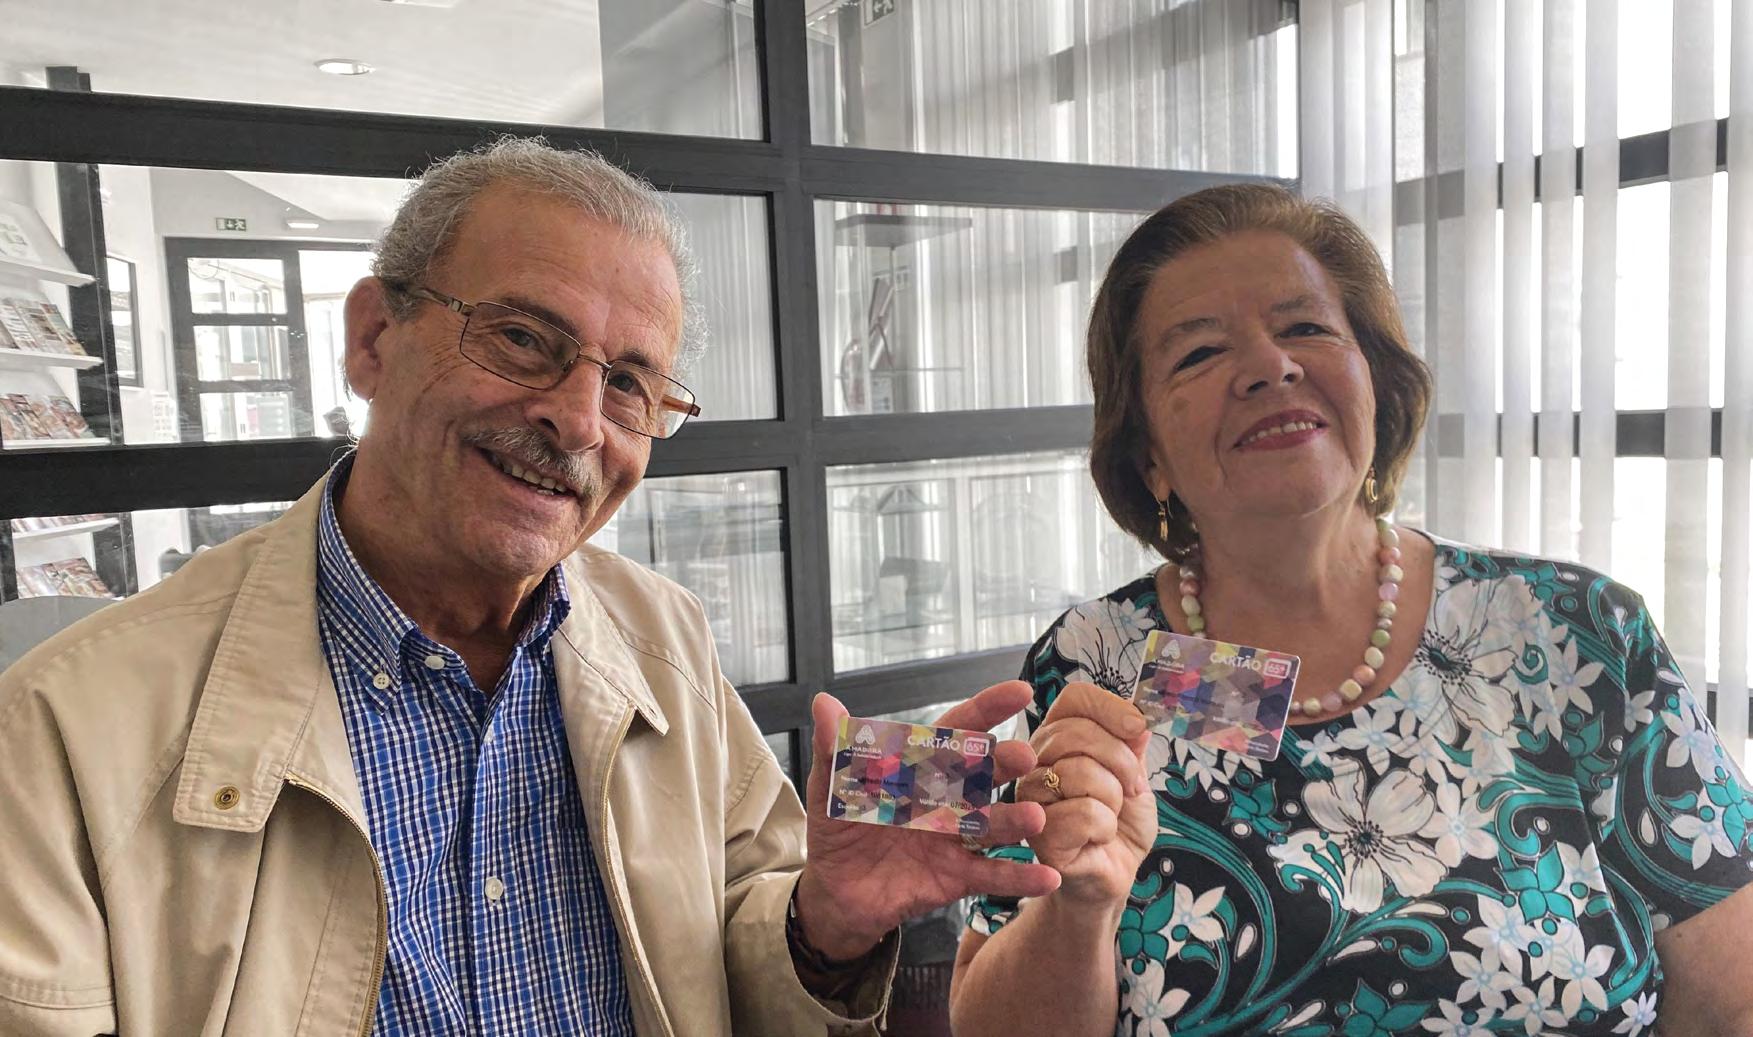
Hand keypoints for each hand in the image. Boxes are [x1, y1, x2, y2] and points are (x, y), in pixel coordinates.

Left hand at [793, 683, 1061, 960]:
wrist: (835, 892)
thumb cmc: (838, 830)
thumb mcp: (830, 789)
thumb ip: (834, 749)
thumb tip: (824, 702)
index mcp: (919, 767)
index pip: (955, 731)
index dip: (985, 710)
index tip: (1020, 692)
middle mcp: (945, 797)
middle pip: (979, 775)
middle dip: (1003, 764)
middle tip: (1025, 758)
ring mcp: (954, 837)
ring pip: (990, 825)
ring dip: (1015, 820)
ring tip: (1036, 817)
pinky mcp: (955, 877)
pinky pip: (990, 876)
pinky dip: (1019, 878)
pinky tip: (1049, 877)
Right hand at [1019, 682, 1154, 906]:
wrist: (1113, 875)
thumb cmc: (1119, 824)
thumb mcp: (1135, 778)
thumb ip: (1131, 746)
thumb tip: (1136, 718)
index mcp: (1057, 739)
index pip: (1074, 699)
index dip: (1107, 706)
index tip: (1135, 727)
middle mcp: (1035, 762)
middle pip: (1076, 732)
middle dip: (1120, 761)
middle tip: (1130, 788)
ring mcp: (1031, 799)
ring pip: (1078, 772)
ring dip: (1112, 799)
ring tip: (1107, 817)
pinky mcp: (1038, 834)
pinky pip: (1084, 813)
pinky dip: (1104, 827)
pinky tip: (1097, 838)